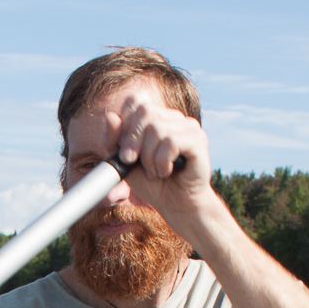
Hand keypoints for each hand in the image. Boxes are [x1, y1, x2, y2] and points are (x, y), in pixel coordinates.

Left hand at [67, 83, 219, 241]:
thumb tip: (110, 115)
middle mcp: (173, 117)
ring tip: (155, 172)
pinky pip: (171, 142)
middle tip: (133, 163)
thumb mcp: (124, 162)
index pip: (134, 102)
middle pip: (144, 112)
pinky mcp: (198, 140)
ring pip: (157, 128)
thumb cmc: (151, 183)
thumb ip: (114, 141)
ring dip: (148, 158)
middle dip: (132, 141)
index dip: (124, 126)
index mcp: (155, 117)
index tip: (122, 151)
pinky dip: (162, 162)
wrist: (175, 205)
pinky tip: (167, 172)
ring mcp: (187, 126)